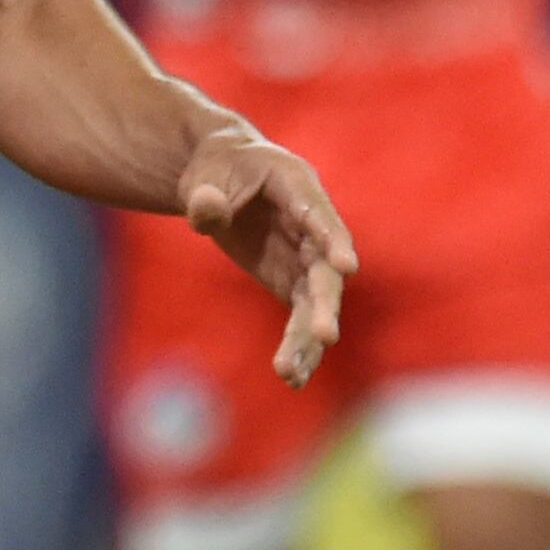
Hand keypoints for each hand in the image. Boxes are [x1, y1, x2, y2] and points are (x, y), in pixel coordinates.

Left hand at [180, 124, 354, 386]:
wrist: (222, 176)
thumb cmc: (216, 171)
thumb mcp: (203, 177)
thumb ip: (205, 198)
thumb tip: (205, 211)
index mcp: (295, 184)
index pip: (318, 215)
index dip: (332, 238)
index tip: (346, 266)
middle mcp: (313, 225)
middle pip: (324, 268)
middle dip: (324, 303)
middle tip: (324, 335)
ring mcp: (308, 257)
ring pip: (316, 301)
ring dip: (307, 337)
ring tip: (289, 373)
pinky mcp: (295, 281)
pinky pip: (302, 316)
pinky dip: (298, 345)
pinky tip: (292, 378)